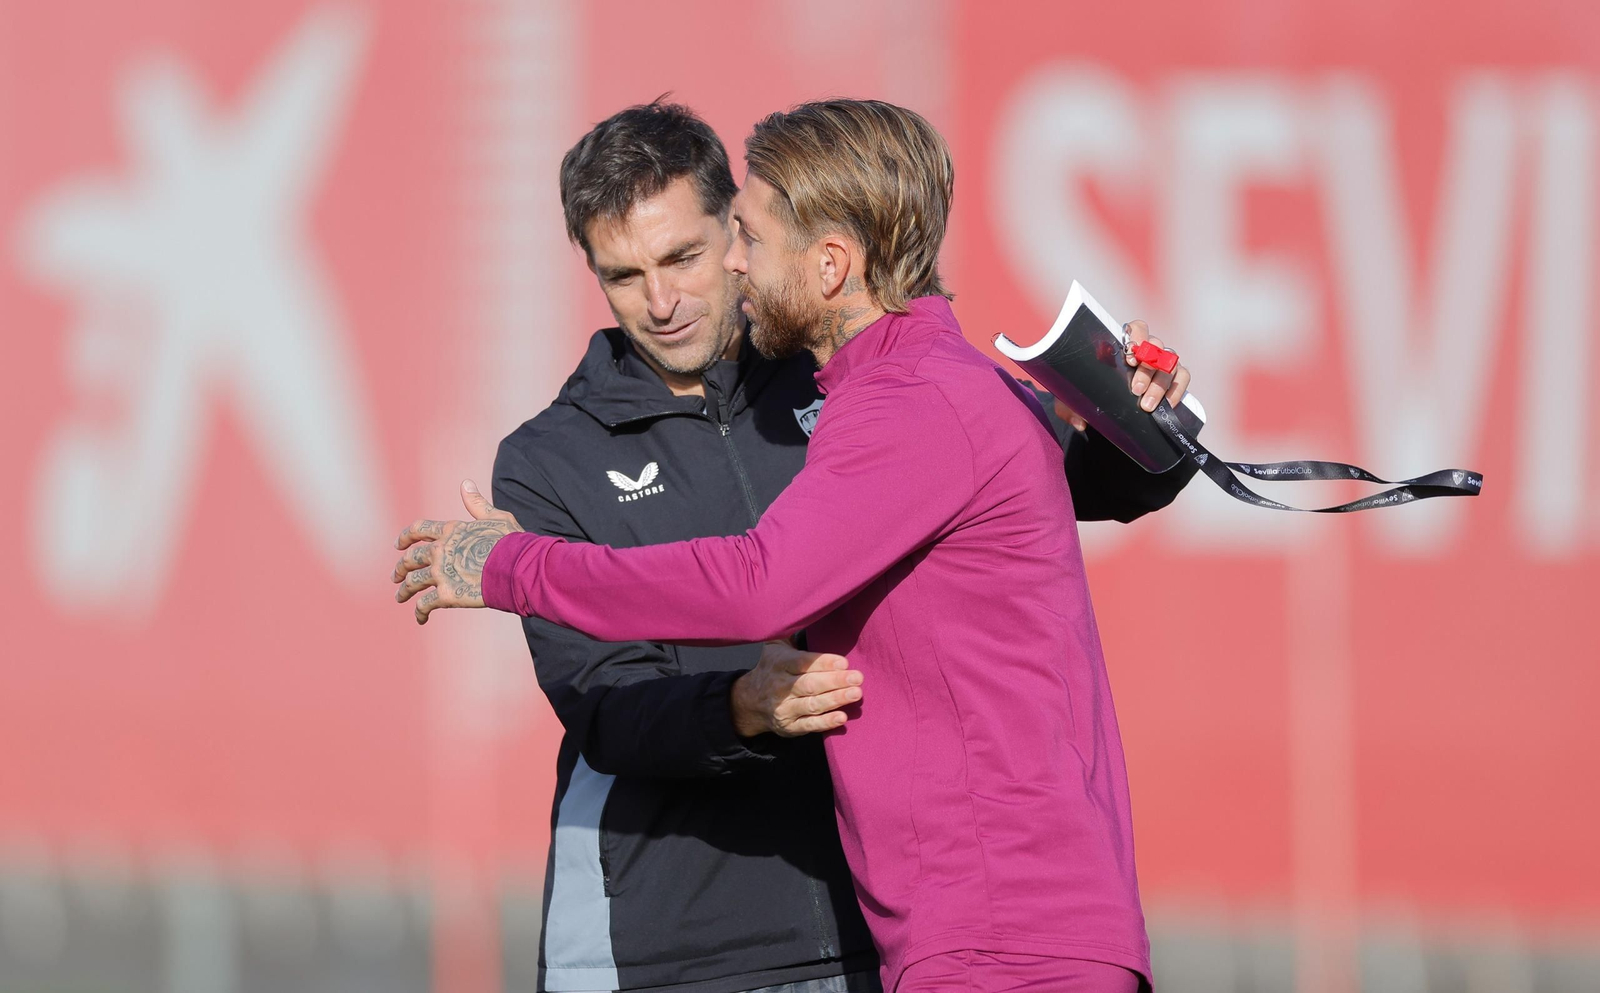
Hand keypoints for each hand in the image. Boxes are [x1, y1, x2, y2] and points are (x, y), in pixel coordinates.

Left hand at [392, 480, 523, 624]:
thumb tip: (465, 483)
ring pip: (413, 583)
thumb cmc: (512, 542)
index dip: (405, 536)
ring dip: (404, 591)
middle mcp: (440, 551)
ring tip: (400, 598)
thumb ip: (477, 503)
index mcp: (450, 531)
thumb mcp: (496, 517)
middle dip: (401, 567)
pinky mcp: (446, 595)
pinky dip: (420, 612)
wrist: (518, 567)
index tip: (398, 544)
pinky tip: (420, 618)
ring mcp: (441, 573)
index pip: (418, 529)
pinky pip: (425, 604)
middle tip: (396, 576)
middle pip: (410, 558)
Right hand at [730, 641, 863, 737]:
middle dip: (835, 681)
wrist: (749, 702)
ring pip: (812, 705)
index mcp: (778, 664)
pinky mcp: (790, 727)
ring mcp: (784, 709)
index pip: (802, 663)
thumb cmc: (772, 668)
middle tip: (857, 678)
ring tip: (856, 693)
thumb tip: (805, 608)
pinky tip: (842, 717)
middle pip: (809, 684)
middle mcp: (780, 687)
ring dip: (835, 700)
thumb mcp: (775, 647)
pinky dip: (826, 723)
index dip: (823, 663)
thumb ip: (790, 632)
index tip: (844, 662)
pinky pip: (809, 725)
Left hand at [1050, 320, 1191, 428]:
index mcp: (1125, 344)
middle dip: (1146, 369)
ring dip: (1159, 384)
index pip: (1137, 328)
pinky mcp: (1175, 378)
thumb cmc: (1094, 395)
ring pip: (1170, 363)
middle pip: (1155, 347)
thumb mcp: (1076, 399)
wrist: (1112, 410)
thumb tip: (1080, 423)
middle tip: (1135, 390)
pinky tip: (1166, 405)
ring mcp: (1163, 362)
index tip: (1129, 356)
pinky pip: (1183, 377)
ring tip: (1147, 405)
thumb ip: (1071, 408)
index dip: (1136, 337)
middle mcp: (1147, 349)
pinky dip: (1176, 389)